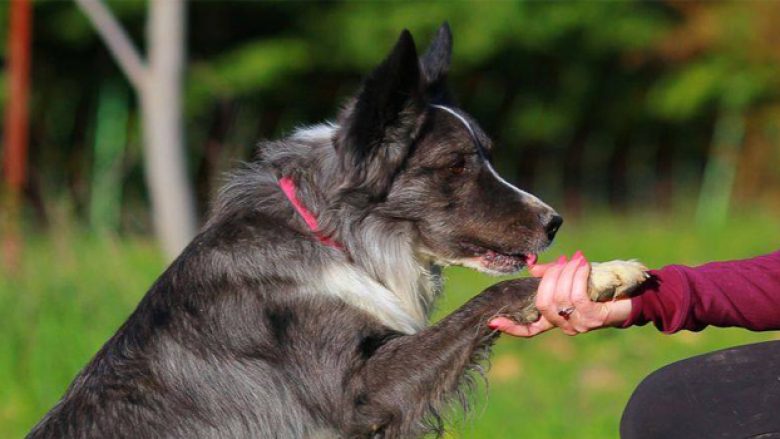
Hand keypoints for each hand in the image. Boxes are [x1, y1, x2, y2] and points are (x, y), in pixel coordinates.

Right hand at [489, 251, 632, 336]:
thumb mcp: (572, 279)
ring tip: (575, 260)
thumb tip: (531, 269)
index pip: (529, 329)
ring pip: (559, 298)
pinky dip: (577, 276)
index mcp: (556, 319)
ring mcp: (579, 323)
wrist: (635, 295)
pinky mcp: (594, 317)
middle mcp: (565, 325)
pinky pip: (577, 295)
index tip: (493, 321)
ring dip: (565, 273)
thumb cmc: (601, 287)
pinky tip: (582, 264)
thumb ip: (550, 276)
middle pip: (542, 304)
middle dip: (549, 279)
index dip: (511, 327)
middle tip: (561, 262)